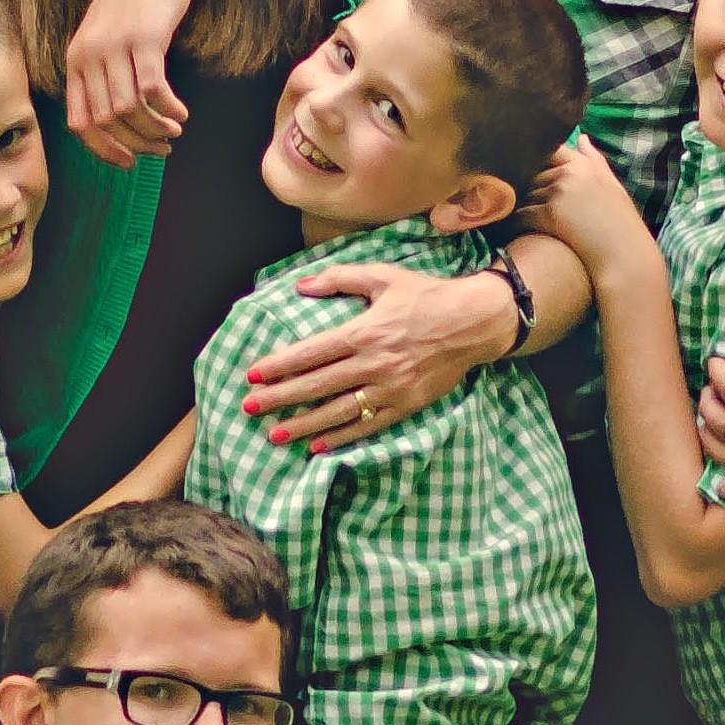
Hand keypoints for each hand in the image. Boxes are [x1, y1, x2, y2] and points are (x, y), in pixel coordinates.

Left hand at [64, 0, 197, 166]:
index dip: (103, 150)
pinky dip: (168, 110)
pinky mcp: (145, 38)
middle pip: (106, 122)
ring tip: (174, 134)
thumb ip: (104, 69)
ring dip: (154, 130)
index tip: (128, 162)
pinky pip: (153, 91)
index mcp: (76, 57)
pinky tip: (182, 114)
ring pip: (129, 111)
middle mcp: (89, 54)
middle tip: (161, 149)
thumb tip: (117, 118)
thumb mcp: (108, 32)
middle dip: (135, 144)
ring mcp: (115, 46)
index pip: (79, 122)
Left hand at [241, 265, 511, 451]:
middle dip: (280, 398)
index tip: (252, 374)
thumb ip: (340, 279)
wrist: (475, 322)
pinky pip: (368, 426)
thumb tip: (300, 285)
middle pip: (317, 385)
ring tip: (275, 435)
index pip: (311, 352)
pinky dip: (341, 438)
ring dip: (304, 425)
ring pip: (338, 411)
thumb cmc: (426, 295)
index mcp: (363, 331)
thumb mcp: (383, 277)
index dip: (279, 365)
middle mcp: (373, 363)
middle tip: (250, 408)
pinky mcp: (406, 405)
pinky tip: (316, 447)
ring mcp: (390, 388)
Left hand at [521, 137, 655, 281]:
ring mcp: (559, 192)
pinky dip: (517, 224)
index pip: (551, 152)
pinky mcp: (549, 214)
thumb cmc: (621, 224)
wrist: (624, 256)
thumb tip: (582, 138)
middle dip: (528, 190)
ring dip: (521, 207)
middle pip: (534, 175)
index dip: (539, 165)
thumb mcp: (613, 187)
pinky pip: (522, 214)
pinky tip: (517, 233)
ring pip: (525, 194)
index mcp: (585, 165)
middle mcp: (570, 174)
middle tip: (521, 204)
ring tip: (518, 220)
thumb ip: (595, 161)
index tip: (534, 178)